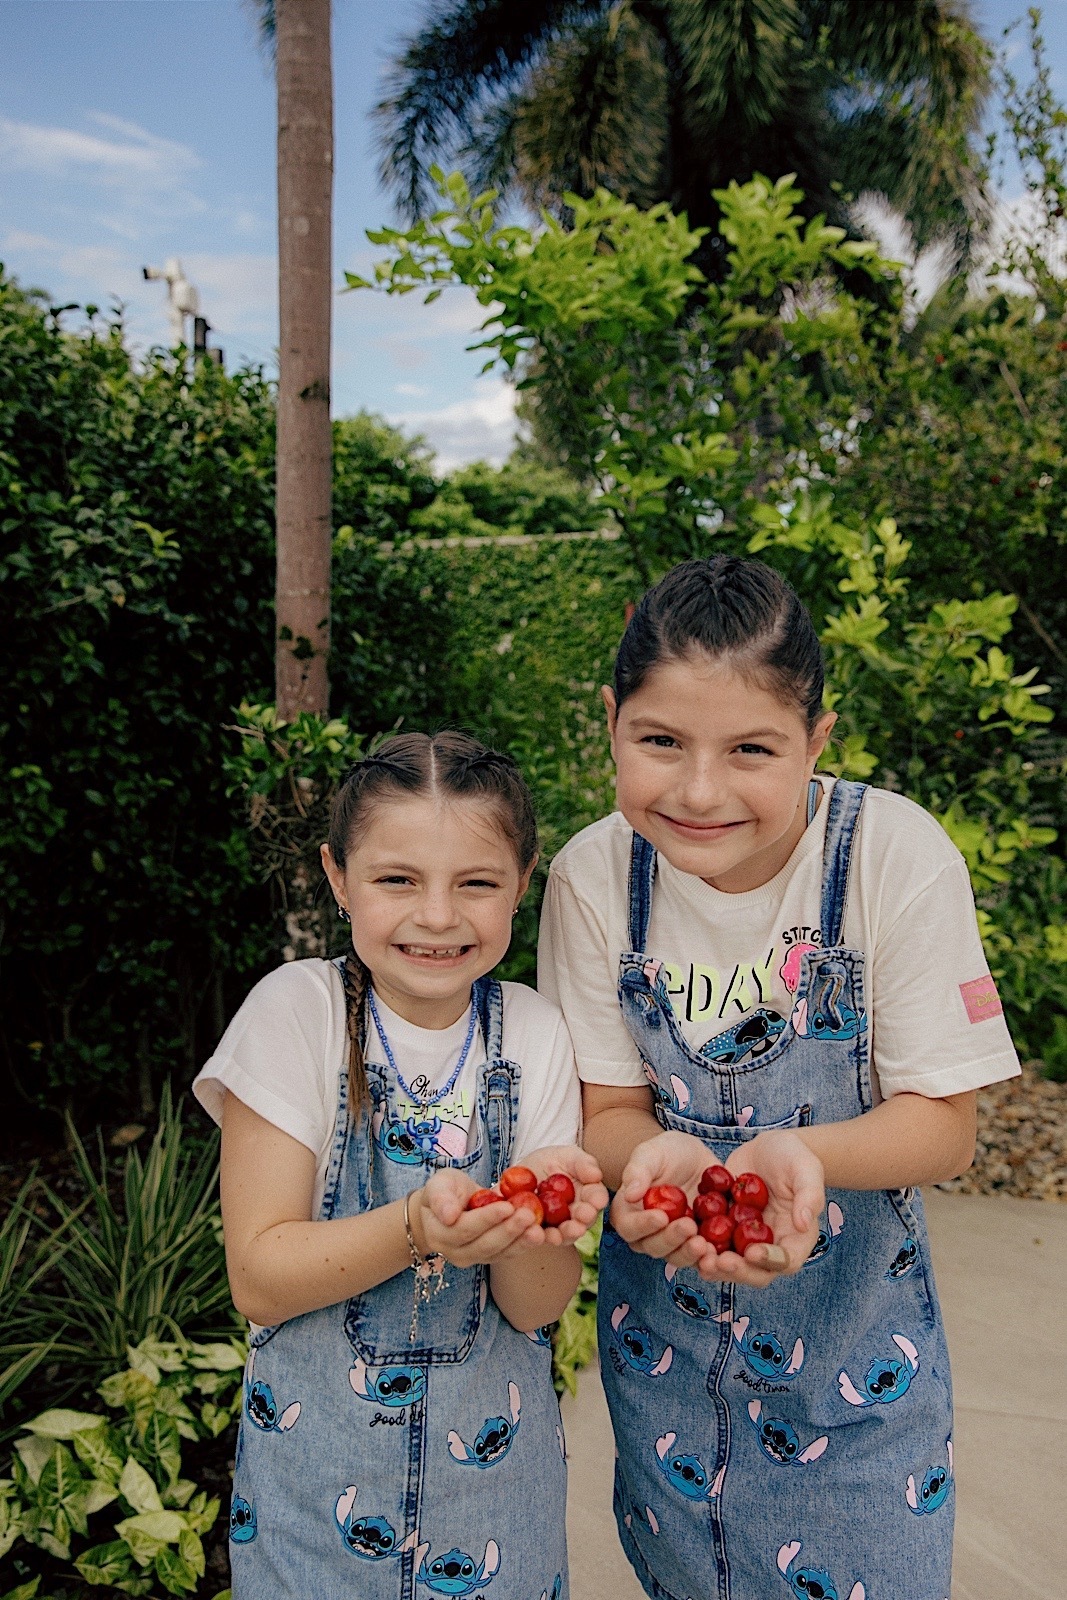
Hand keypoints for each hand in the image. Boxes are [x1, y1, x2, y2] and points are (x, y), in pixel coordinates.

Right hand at [415, 1173, 534, 1266]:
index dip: (486, 1219)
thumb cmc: (445, 1191)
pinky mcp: (490, 1257)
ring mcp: (474, 1258)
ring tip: (539, 1229)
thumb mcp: (439, 1185)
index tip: (507, 1206)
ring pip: (499, 1252)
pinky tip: (540, 1233)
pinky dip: (524, 1244)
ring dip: (521, 1241)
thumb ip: (441, 1198)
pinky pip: (508, 1253)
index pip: (464, 1228)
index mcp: (438, 1234)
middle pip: (485, 1245)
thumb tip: (449, 1216)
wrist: (450, 1205)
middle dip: (509, 1230)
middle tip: (529, 1215)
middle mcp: (455, 1253)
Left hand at [516, 1144, 608, 1246]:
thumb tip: (596, 1174)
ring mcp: (556, 1226)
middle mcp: (575, 1216)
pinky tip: (531, 1230)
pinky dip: (533, 1235)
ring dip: (558, 1236)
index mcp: (588, 1196)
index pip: (596, 1198)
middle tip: (577, 1225)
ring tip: (553, 1235)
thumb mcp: (569, 1156)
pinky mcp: (535, 1230)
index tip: (596, 1202)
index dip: (597, 1201)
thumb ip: (583, 1164)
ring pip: (560, 1235)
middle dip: (579, 1225)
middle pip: (581, 1224)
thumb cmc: (554, 1161)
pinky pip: (535, 1236)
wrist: (525, 1172)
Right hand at [611, 1131, 707, 1270]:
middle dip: (671, 1239)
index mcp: (629, 1213)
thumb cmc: (667, 1152)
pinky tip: (719, 1254)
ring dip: (689, 1254)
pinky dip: (709, 1260)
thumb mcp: (651, 1153)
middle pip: (654, 1247)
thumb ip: (638, 1170)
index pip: (629, 1226)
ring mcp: (674, 1242)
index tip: (661, 1216)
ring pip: (677, 1257)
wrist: (697, 1159)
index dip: (643, 1225)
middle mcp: (648, 1234)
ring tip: (704, 1243)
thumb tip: (630, 1194)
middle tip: (689, 1227)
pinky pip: (702, 1259)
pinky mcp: (698, 1244)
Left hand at [693, 1131, 823, 1288]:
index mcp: (796, 1239)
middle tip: (718, 1261)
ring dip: (714, 1265)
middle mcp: (770, 1247)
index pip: (785, 1261)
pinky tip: (683, 1237)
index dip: (769, 1261)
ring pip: (730, 1264)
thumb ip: (809, 1195)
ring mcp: (746, 1241)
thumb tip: (804, 1223)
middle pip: (755, 1273)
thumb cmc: (794, 1157)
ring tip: (698, 1254)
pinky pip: (711, 1244)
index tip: (751, 1253)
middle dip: (737, 1271)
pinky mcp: (725, 1230)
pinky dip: (698, 1246)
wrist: (768, 1148)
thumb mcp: (806, 1169)